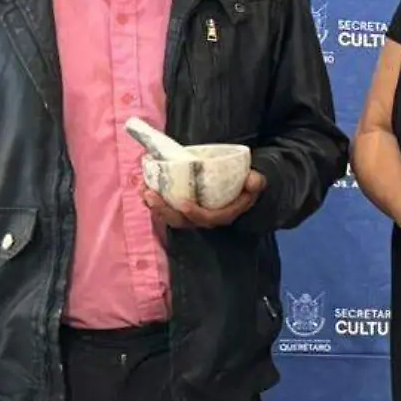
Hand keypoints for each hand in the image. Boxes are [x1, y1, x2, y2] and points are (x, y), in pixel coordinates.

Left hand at [143, 171, 265, 229]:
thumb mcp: (255, 182)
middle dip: (164, 210)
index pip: (207, 218)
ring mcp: (191, 215)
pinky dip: (154, 200)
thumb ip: (256, 181)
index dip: (194, 214)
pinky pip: (166, 208)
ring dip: (155, 206)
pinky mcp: (182, 209)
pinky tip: (144, 187)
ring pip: (170, 217)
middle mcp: (204, 219)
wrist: (240, 189)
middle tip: (151, 195)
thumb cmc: (245, 186)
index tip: (183, 203)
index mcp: (223, 215)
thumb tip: (253, 180)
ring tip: (144, 191)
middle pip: (182, 221)